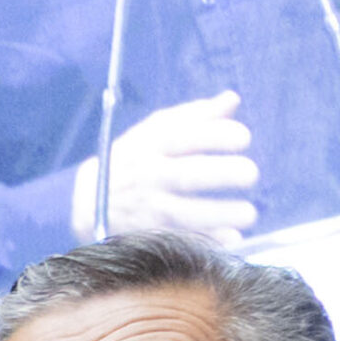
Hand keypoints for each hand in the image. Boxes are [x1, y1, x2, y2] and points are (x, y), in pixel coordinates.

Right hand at [99, 91, 261, 239]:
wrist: (88, 201)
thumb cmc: (134, 159)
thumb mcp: (154, 132)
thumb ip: (195, 116)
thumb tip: (232, 99)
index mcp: (151, 145)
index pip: (185, 137)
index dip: (216, 136)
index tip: (244, 138)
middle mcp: (149, 176)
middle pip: (186, 175)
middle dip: (222, 174)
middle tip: (251, 174)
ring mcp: (147, 209)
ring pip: (184, 214)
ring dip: (219, 214)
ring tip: (249, 214)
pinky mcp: (148, 235)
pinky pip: (180, 241)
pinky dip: (207, 241)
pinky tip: (232, 238)